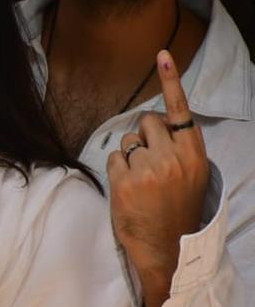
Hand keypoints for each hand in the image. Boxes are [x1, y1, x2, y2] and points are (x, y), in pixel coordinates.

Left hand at [107, 51, 208, 306]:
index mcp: (194, 155)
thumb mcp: (192, 178)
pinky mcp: (124, 183)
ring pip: (128, 141)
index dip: (171, 81)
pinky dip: (117, 171)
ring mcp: (148, 170)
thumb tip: (160, 122)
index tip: (162, 55)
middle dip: (143, 136)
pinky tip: (128, 190)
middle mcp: (173, 158)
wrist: (169, 251)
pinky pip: (113, 159)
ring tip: (141, 182)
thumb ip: (181, 149)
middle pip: (147, 122)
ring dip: (130, 155)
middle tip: (148, 162)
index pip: (180, 111)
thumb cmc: (177, 212)